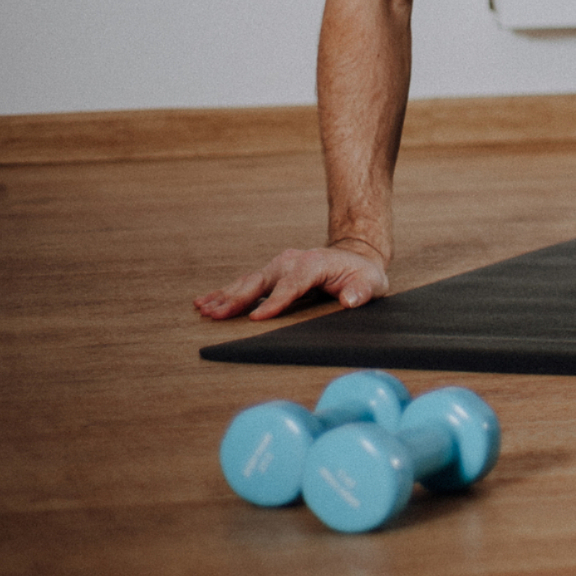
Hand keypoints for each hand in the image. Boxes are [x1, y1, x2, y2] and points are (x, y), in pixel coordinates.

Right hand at [196, 243, 388, 320]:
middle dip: (238, 298)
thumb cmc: (363, 275)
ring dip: (225, 296)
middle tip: (216, 314)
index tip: (256, 318)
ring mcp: (279, 266)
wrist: (355, 257)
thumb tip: (351, 300)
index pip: (292, 284)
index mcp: (314, 264)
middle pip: (261, 281)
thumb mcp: (372, 283)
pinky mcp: (272, 273)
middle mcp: (292, 261)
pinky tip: (205, 301)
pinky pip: (245, 283)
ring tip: (203, 309)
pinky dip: (225, 292)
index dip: (275, 301)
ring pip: (248, 282)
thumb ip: (362, 291)